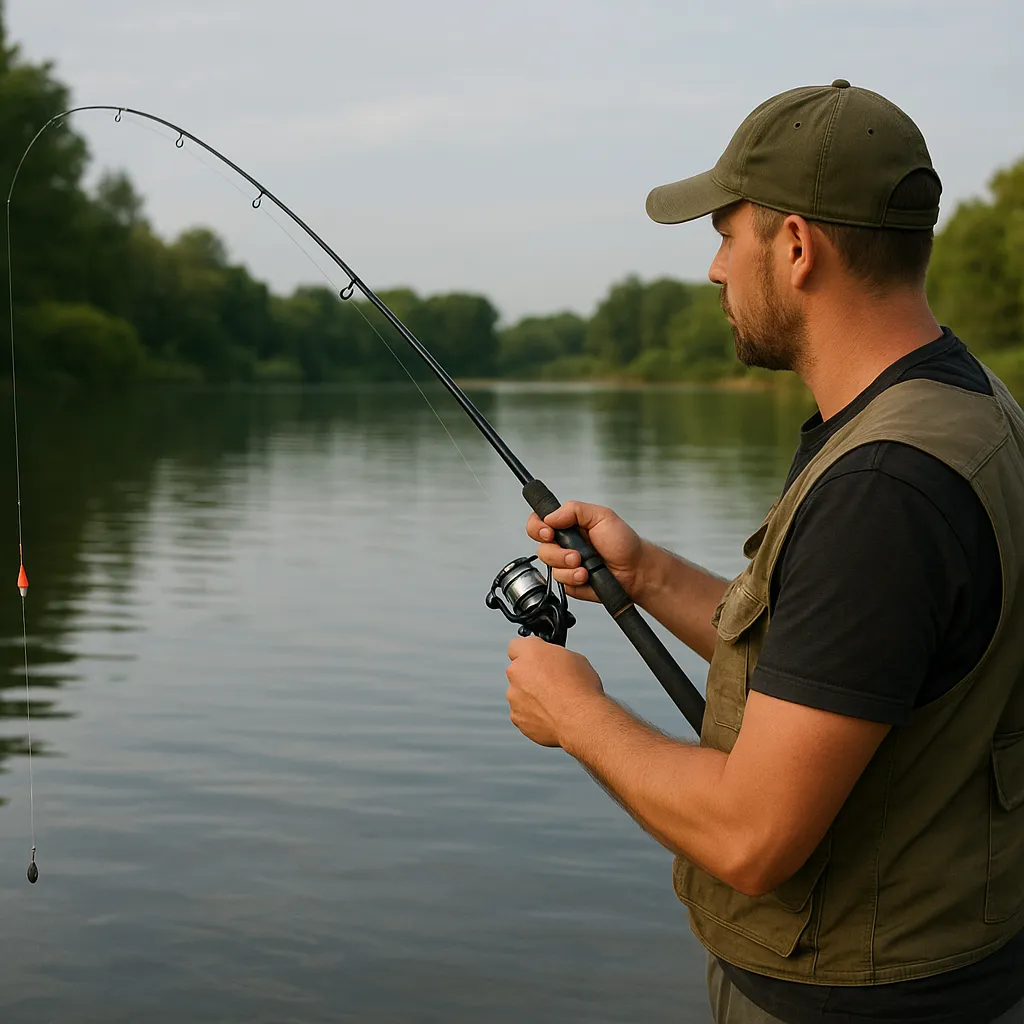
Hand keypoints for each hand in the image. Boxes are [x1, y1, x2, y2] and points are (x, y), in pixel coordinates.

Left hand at [505, 635, 604, 747]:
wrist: (582, 721)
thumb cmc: (581, 690)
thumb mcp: (575, 658)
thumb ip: (554, 656)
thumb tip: (552, 662)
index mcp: (531, 652)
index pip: (517, 645)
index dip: (529, 652)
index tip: (537, 658)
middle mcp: (517, 672)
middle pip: (518, 671)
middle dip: (531, 676)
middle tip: (551, 683)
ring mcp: (514, 696)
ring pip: (519, 693)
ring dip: (531, 696)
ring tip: (554, 703)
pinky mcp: (517, 717)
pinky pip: (522, 712)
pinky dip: (533, 714)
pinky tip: (551, 715)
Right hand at [526, 500, 643, 602]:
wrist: (636, 570)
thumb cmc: (623, 543)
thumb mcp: (602, 516)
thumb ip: (574, 510)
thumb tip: (550, 516)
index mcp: (568, 525)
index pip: (539, 521)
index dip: (537, 527)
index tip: (549, 532)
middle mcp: (564, 544)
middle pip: (541, 546)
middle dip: (557, 552)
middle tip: (575, 553)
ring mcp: (566, 563)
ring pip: (549, 566)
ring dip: (568, 566)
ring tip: (585, 565)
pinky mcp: (569, 581)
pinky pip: (560, 581)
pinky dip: (573, 578)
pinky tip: (587, 576)